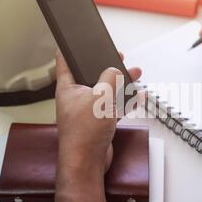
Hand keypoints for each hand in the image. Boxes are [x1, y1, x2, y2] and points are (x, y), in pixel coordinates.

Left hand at [55, 51, 141, 181]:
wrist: (88, 163)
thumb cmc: (84, 132)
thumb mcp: (100, 97)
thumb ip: (109, 79)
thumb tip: (114, 70)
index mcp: (68, 88)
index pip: (64, 61)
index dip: (69, 48)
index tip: (74, 39)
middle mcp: (76, 97)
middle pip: (91, 75)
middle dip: (106, 66)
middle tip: (117, 57)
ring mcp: (88, 110)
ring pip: (105, 91)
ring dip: (119, 83)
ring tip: (134, 74)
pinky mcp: (98, 122)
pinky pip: (113, 107)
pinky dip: (124, 101)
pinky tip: (137, 97)